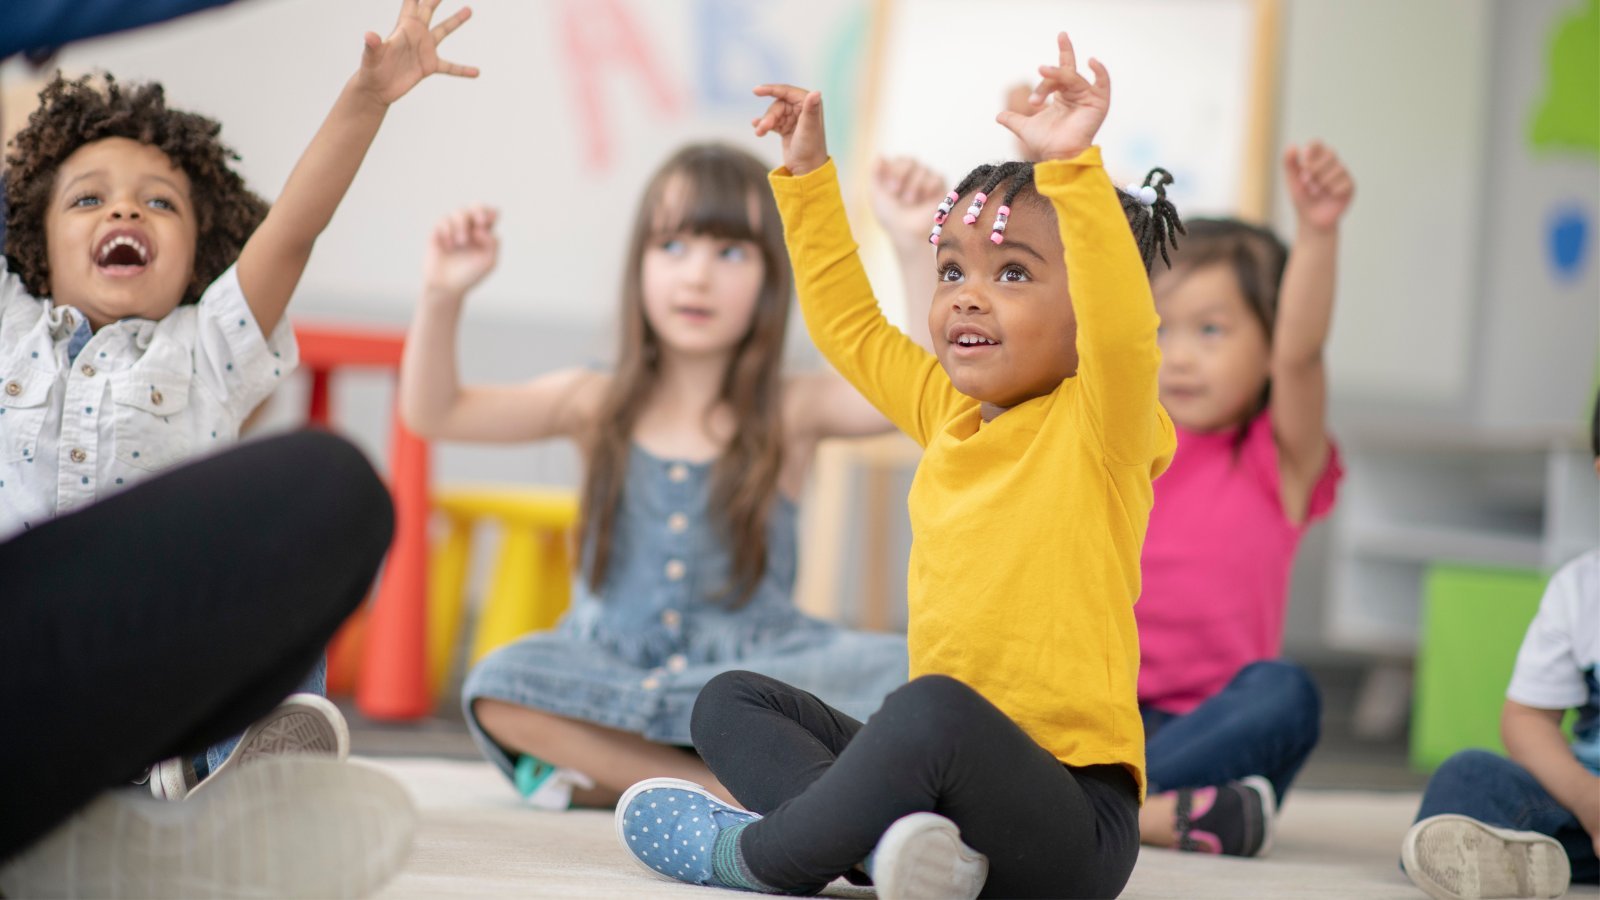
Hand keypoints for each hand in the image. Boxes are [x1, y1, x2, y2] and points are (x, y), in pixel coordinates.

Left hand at [355, 0, 477, 106]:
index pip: (411, 3)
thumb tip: (369, 35)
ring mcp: (424, 50)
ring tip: (469, 10)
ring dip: (456, 20)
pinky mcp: (429, 66)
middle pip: (428, 9)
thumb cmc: (371, 70)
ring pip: (443, 31)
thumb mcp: (372, 56)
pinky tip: (476, 72)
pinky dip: (463, 69)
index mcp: (404, 27)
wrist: (376, 89)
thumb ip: (374, 45)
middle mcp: (416, 34)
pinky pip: (450, 67)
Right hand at [423, 205, 498, 296]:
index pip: (491, 214)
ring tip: (461, 242)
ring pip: (459, 212)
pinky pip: (444, 221)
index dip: (490, 213)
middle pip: (475, 206)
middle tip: (480, 222)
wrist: (447, 286)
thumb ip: (492, 243)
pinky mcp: (438, 232)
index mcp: (484, 234)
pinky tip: (449, 245)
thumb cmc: (469, 275)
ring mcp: (453, 229)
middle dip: (478, 210)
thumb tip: (480, 228)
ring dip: (462, 225)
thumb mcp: (488, 261)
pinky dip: (448, 231)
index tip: (487, 223)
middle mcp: (469, 228)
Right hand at [752, 84, 827, 176]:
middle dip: (769, 115)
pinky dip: (764, 124)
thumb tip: (816, 92)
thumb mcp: (808, 128)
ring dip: (765, 122)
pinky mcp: (786, 128)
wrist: (807, 170)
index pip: (787, 92)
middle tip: (763, 129)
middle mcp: (802, 108)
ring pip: (773, 114)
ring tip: (759, 133)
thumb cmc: (810, 149)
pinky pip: (772, 122)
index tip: (755, 91)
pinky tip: (756, 127)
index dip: (771, 90)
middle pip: (778, 105)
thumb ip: (811, 109)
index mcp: (809, 104)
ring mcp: (793, 118)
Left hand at [870, 157, 947, 252]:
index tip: (890, 190)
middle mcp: (912, 174)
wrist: (906, 233)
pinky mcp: (940, 187)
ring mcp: (927, 179)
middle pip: (910, 160)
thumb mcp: (877, 194)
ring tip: (910, 202)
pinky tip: (924, 200)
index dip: (895, 172)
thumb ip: (875, 174)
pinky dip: (928, 188)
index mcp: (897, 173)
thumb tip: (880, 155)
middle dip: (902, 176)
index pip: (899, 160)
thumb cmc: (890, 216)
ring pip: (923, 169)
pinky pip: (936, 177)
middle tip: (896, 193)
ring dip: (914, 187)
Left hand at [996, 32, 1109, 161]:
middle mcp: (1076, 94)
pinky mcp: (1098, 103)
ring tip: (1041, 70)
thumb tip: (998, 116)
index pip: (1058, 75)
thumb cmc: (1047, 144)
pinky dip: (1100, 72)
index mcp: (1062, 96)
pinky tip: (1091, 62)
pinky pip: (1102, 83)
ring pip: (1072, 78)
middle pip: (1069, 69)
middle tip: (1061, 34)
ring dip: (1056, 75)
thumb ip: (1013, 120)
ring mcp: (1088, 98)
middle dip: (1066, 51)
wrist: (1057, 157)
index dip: (1051, 68)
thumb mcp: (1025, 128)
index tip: (1037, 80)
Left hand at [1283, 141, 1353, 232]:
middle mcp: (1332, 164)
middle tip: (1305, 180)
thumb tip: (1292, 146)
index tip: (1304, 160)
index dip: (1312, 149)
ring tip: (1315, 192)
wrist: (1310, 220)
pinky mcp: (1350, 186)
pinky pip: (1344, 183)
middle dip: (1315, 167)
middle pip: (1330, 153)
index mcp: (1317, 159)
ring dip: (1322, 182)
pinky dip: (1332, 191)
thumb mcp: (1292, 181)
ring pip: (1338, 168)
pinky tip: (1329, 197)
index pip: (1317, 144)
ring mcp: (1343, 174)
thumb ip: (1289, 163)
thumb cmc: (1303, 198)